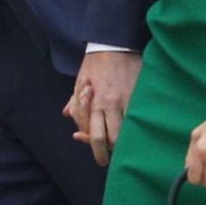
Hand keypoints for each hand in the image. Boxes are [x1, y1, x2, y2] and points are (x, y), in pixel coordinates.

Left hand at [63, 50, 141, 165]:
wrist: (114, 43)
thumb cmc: (95, 62)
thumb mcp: (79, 80)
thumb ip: (75, 100)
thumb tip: (67, 114)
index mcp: (92, 101)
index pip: (91, 133)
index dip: (88, 142)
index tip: (88, 144)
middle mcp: (108, 104)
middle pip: (108, 139)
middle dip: (104, 154)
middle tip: (103, 160)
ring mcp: (125, 101)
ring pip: (125, 133)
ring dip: (121, 143)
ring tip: (119, 148)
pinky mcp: (138, 96)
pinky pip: (137, 119)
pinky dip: (134, 128)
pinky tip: (132, 130)